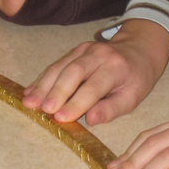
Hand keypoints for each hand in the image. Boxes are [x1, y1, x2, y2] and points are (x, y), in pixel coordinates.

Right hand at [21, 19, 168, 124]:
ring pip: (61, 66)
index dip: (77, 102)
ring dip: (43, 85)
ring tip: (29, 103)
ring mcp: (86, 49)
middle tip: (43, 110)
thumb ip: (111, 109)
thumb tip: (89, 119)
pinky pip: (56, 64)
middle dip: (56, 91)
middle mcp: (100, 55)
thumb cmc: (136, 78)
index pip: (94, 87)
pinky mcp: (76, 50)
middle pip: (74, 71)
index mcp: (117, 68)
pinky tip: (30, 93)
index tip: (61, 118)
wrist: (138, 48)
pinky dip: (42, 79)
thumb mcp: (132, 97)